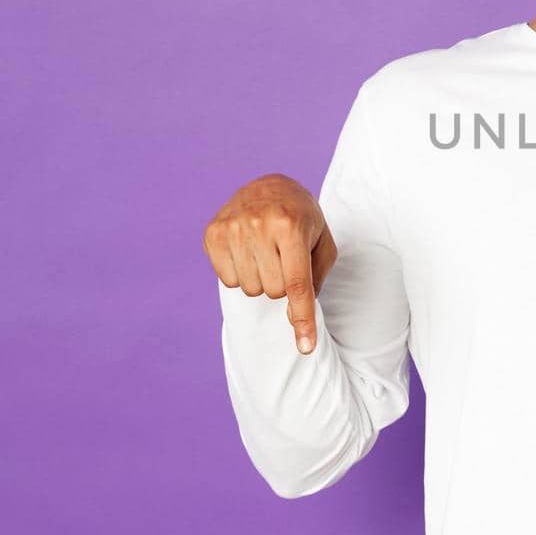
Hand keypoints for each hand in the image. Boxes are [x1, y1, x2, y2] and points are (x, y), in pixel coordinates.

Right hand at [203, 173, 336, 353]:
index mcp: (291, 226)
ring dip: (261, 279)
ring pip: (250, 289)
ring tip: (266, 251)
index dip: (302, 319)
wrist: (269, 187)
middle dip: (283, 283)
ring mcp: (233, 227)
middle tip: (284, 257)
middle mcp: (260, 225)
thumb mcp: (322, 242)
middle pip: (273, 291)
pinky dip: (240, 273)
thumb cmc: (302, 219)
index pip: (297, 284)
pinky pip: (227, 280)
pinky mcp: (213, 233)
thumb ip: (315, 280)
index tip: (306, 348)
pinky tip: (247, 250)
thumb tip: (296, 319)